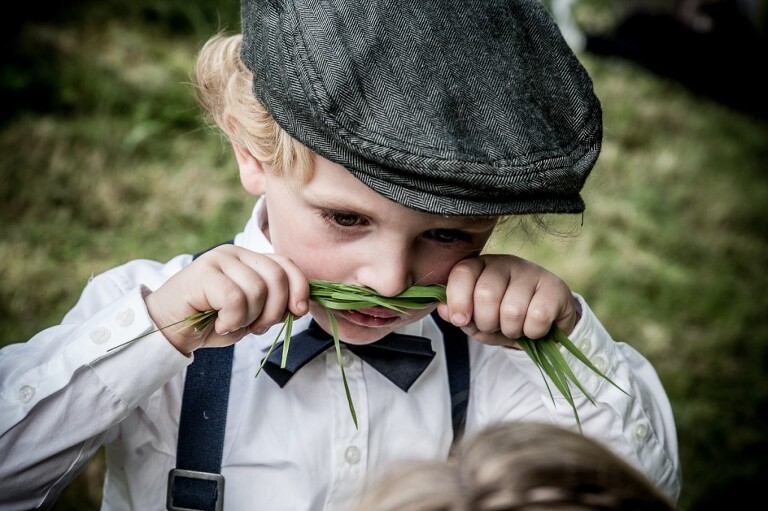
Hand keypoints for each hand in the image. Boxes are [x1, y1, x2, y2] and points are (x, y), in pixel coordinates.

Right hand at [144, 244, 308, 354]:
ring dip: (248, 317)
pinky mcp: (203, 272)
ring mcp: (219, 259)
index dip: (300, 288)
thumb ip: (274, 306)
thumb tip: (300, 306)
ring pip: (257, 290)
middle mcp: (236, 254)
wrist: (169, 329)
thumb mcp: (251, 315)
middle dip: (275, 310)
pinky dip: (232, 319)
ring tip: (231, 324)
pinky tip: (220, 324)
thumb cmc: (211, 322)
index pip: (286, 265)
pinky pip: (235, 298)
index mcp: (250, 260)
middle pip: (276, 276)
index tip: (299, 312)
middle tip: (257, 327)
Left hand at [435, 254, 579, 346]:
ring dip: (511, 330)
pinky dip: (533, 332)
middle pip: (486, 294)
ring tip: (516, 327)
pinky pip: (537, 317)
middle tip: (495, 326)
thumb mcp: (476, 319)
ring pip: (512, 310)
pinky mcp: (555, 287)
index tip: (460, 319)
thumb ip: (458, 314)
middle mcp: (505, 263)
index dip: (458, 300)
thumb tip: (442, 308)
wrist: (543, 324)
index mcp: (481, 266)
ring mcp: (532, 272)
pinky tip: (535, 327)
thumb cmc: (503, 318)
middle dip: (487, 322)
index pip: (462, 272)